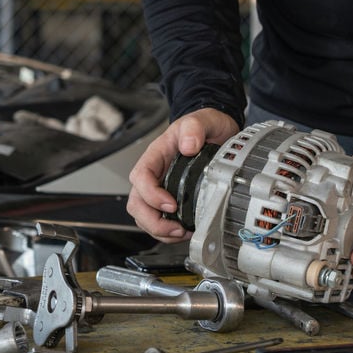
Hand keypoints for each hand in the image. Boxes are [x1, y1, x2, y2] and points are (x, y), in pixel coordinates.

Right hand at [127, 108, 239, 241]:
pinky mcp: (170, 198)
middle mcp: (154, 173)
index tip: (171, 203)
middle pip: (137, 202)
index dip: (152, 195)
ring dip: (159, 230)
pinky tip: (184, 231)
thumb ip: (194, 128)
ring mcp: (160, 187)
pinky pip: (158, 220)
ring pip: (144, 215)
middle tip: (174, 228)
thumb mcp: (201, 120)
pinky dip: (167, 232)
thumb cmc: (204, 126)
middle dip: (152, 220)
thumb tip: (188, 146)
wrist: (215, 132)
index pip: (141, 177)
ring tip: (180, 232)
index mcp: (156, 155)